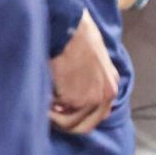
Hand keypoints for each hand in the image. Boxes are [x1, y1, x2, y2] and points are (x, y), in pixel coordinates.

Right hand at [49, 10, 118, 132]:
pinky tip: (44, 94)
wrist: (70, 29)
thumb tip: (78, 94)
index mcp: (111, 83)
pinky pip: (56, 113)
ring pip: (69, 123)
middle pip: (85, 125)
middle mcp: (106, 94)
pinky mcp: (76, 99)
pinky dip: (47, 108)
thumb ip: (93, 79)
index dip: (78, 117)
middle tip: (50, 113)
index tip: (63, 112)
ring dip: (54, 117)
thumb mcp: (95, 59)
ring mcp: (92, 98)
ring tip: (44, 102)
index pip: (98, 115)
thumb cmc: (78, 37)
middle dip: (65, 123)